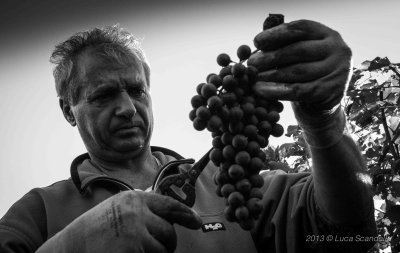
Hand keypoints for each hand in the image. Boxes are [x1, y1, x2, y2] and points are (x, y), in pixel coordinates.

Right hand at [38, 191, 201, 252]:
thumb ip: (141, 207)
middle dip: (166, 242)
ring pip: (163, 249)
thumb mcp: (118, 207)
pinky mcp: (133, 251)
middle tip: (153, 247)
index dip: (186, 214)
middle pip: (169, 231)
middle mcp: (137, 212)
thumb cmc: (95, 229)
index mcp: (135, 199)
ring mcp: (135, 233)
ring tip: (134, 250)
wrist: (70, 247)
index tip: (196, 223)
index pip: (170, 205)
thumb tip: (167, 211)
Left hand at [248, 20, 351, 109]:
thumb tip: (258, 44)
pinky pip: (299, 91)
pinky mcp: (331, 92)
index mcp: (327, 34)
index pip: (301, 29)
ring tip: (253, 78)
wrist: (321, 102)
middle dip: (271, 57)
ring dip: (271, 75)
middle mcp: (337, 49)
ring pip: (298, 71)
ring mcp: (338, 71)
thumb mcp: (297, 56)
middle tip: (251, 64)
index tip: (256, 41)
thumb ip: (282, 45)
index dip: (277, 34)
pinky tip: (260, 90)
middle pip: (299, 50)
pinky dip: (277, 91)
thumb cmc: (304, 73)